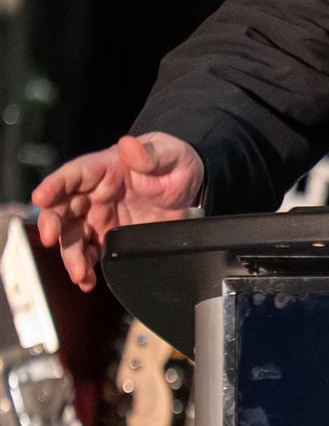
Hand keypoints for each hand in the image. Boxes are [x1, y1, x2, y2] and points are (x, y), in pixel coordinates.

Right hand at [31, 132, 204, 291]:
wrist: (191, 191)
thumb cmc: (174, 163)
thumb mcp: (170, 153)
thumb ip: (150, 153)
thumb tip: (129, 145)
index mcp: (104, 168)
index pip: (73, 174)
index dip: (54, 185)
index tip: (41, 198)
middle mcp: (94, 194)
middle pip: (63, 208)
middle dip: (53, 224)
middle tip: (51, 238)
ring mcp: (100, 218)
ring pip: (73, 236)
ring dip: (71, 255)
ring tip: (79, 273)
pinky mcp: (110, 238)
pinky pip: (91, 253)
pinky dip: (86, 267)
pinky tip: (87, 280)